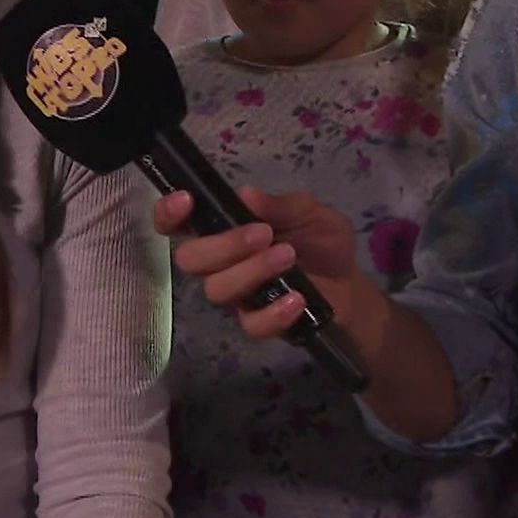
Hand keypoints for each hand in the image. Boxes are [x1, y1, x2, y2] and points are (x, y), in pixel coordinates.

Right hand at [153, 187, 362, 339]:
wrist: (348, 284)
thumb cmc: (320, 242)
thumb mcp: (309, 212)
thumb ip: (280, 205)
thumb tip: (247, 194)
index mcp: (225, 229)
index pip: (180, 224)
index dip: (169, 213)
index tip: (185, 200)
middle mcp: (221, 262)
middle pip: (189, 259)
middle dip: (223, 245)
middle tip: (264, 235)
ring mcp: (237, 295)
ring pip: (217, 289)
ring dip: (252, 271)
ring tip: (288, 257)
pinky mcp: (257, 321)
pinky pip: (251, 323)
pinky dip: (274, 311)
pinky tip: (297, 297)